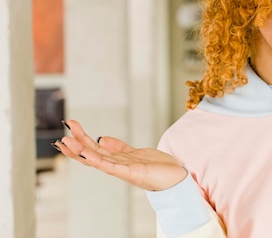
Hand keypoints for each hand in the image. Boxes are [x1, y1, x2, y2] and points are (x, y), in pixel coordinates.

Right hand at [55, 120, 186, 190]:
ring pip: (97, 159)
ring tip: (66, 142)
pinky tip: (88, 152)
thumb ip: (119, 147)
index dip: (81, 140)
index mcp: (117, 160)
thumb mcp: (135, 153)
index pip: (94, 149)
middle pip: (92, 154)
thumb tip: (101, 138)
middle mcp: (117, 166)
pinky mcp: (131, 172)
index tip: (69, 128)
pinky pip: (111, 166)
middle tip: (62, 134)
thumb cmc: (157, 167)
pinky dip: (99, 159)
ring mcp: (122, 169)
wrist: (175, 177)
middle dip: (77, 145)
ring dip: (81, 151)